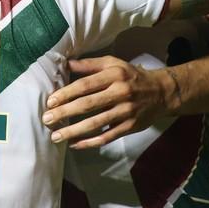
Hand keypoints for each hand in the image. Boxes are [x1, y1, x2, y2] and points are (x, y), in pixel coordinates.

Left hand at [41, 56, 175, 147]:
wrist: (162, 92)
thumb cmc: (131, 76)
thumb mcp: (113, 63)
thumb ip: (89, 64)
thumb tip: (65, 63)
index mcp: (114, 75)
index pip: (85, 85)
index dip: (66, 93)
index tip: (50, 101)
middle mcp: (120, 93)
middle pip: (88, 104)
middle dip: (65, 113)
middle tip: (47, 119)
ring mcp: (126, 112)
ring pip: (96, 123)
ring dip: (74, 131)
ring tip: (56, 136)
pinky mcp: (130, 127)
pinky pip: (107, 137)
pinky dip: (90, 142)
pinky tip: (75, 144)